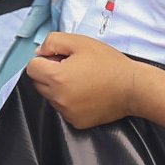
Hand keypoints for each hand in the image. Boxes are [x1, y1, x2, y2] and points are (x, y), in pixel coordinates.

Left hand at [23, 31, 140, 128]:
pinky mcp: (76, 122)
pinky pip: (63, 109)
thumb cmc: (108, 63)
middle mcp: (57, 98)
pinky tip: (87, 93)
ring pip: (50, 97)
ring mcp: (66, 113)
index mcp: (56, 78)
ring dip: (58, 88)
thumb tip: (39, 52)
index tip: (60, 58)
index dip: (44, 59)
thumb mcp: (80, 42)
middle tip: (72, 67)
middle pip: (39, 83)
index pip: (32, 68)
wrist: (132, 88)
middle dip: (50, 73)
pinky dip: (70, 101)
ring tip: (82, 80)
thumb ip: (53, 42)